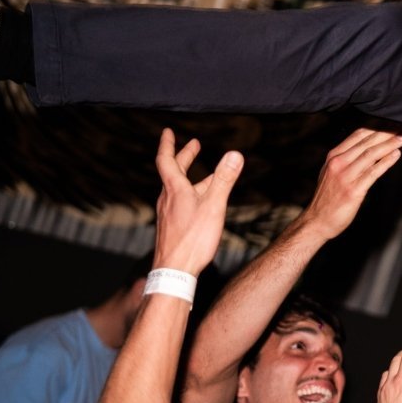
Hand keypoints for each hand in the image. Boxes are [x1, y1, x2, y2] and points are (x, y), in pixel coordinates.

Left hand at [153, 129, 241, 275]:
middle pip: (173, 172)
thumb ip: (224, 180)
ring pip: (178, 189)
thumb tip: (235, 154)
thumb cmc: (193, 240)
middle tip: (194, 146)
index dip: (168, 144)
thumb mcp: (214, 206)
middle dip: (184, 157)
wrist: (174, 270)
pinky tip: (200, 204)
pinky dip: (190, 194)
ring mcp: (168, 213)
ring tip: (206, 175)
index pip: (166, 160)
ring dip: (190, 177)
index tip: (169, 131)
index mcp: (175, 189)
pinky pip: (180, 203)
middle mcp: (168, 199)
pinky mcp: (171, 226)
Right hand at [300, 128, 401, 240]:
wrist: (317, 220)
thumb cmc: (328, 197)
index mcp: (334, 156)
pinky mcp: (353, 190)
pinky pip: (373, 172)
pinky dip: (386, 162)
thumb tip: (365, 148)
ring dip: (389, 145)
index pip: (358, 135)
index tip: (390, 122)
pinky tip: (396, 155)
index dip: (376, 127)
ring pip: (371, 155)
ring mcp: (346, 176)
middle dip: (386, 133)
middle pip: (366, 142)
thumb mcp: (331, 172)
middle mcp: (339, 163)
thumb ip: (346, 159)